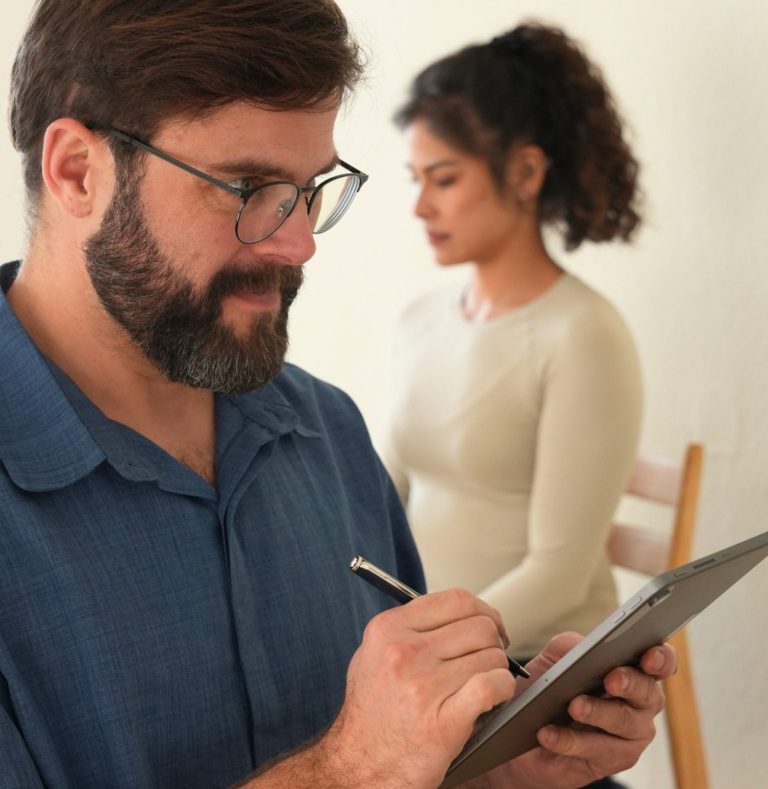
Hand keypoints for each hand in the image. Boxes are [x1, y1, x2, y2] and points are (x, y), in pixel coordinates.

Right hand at [321, 589, 516, 787]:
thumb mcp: (373, 655)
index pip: (457, 600)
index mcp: (388, 629)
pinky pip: (493, 686)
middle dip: (494, 642)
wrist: (358, 767)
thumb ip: (409, 627)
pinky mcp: (444, 721)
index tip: (488, 626)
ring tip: (485, 683)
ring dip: (498, 670)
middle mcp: (404, 652)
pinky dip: (503, 689)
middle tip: (489, 658)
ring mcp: (423, 686)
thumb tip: (456, 612)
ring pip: (491, 656)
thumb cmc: (371, 713)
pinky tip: (495, 697)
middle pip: (480, 626)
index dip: (483, 611)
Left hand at [480, 632, 676, 788]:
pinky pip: (595, 750)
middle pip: (648, 693)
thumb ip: (570, 646)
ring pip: (624, 722)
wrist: (528, 729)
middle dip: (630, 683)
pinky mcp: (613, 761)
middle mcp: (641, 703)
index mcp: (633, 671)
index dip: (661, 658)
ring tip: (574, 706)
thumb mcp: (554, 659)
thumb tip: (583, 647)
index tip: (649, 656)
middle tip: (611, 679)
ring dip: (598, 713)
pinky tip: (548, 733)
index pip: (660, 662)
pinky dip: (569, 740)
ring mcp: (632, 735)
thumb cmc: (550, 687)